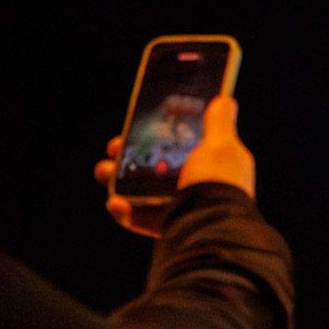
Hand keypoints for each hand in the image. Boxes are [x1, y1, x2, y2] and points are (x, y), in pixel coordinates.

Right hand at [92, 96, 253, 237]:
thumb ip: (219, 122)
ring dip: (116, 180)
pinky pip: (139, 219)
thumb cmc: (218, 183)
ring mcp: (181, 209)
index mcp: (212, 167)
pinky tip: (116, 203)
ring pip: (141, 192)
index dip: (159, 135)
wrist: (211, 228)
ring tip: (104, 171)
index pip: (182, 147)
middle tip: (114, 147)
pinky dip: (124, 211)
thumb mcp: (222, 144)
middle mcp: (197, 187)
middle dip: (128, 155)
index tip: (137, 125)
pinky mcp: (166, 229)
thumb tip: (224, 100)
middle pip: (156, 168)